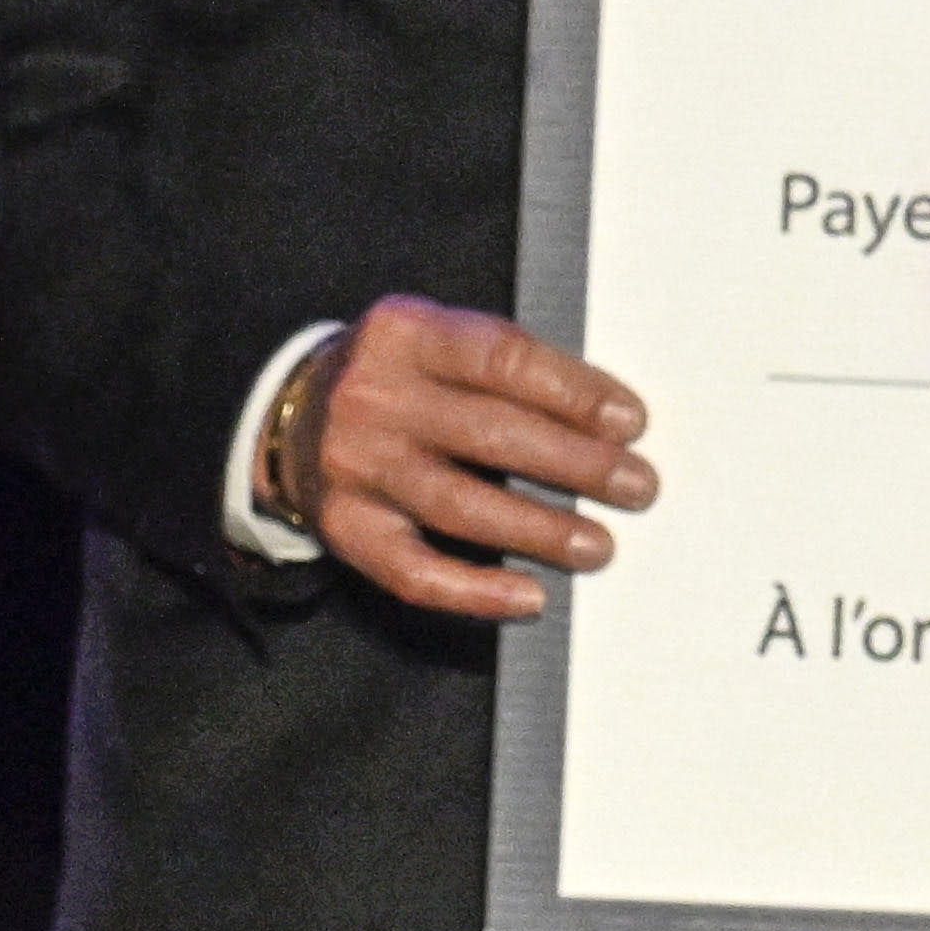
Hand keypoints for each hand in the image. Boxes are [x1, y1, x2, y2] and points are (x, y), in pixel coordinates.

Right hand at [304, 296, 655, 621]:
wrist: (293, 415)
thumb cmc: (401, 378)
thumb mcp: (438, 341)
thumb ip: (508, 368)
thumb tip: (609, 423)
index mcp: (406, 334)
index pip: (502, 359)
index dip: (574, 392)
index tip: (630, 422)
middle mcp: (374, 397)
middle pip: (490, 435)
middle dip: (576, 465)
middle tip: (636, 487)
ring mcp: (355, 466)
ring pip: (459, 506)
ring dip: (539, 531)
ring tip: (597, 545)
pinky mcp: (345, 527)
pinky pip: (413, 571)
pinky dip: (475, 591)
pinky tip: (529, 596)